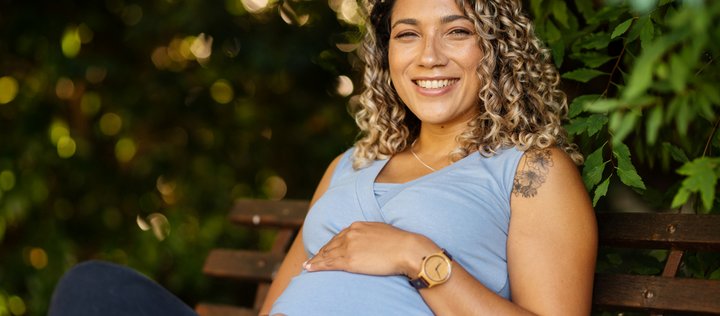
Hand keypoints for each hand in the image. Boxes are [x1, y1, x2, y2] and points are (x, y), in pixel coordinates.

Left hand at [304, 221, 435, 276]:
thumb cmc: (400, 242)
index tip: (325, 250)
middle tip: (312, 259)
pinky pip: (328, 264)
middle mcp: (350, 234)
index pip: (340, 236)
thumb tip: (368, 240)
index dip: (331, 244)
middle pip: (330, 245)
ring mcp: (348, 247)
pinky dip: (317, 266)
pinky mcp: (349, 261)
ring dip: (315, 260)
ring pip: (326, 254)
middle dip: (320, 252)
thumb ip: (370, 234)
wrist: (406, 249)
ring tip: (308, 265)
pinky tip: (310, 268)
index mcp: (358, 226)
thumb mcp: (381, 231)